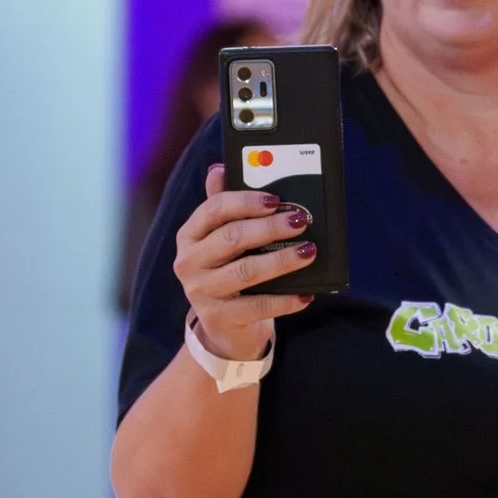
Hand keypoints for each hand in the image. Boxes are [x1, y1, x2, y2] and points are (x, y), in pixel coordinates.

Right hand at [172, 162, 317, 362]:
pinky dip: (286, 299)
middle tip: (300, 221)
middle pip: (232, 239)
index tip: (276, 199)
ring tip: (309, 252)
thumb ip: (222, 208)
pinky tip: (306, 293)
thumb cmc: (227, 273)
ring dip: (282, 260)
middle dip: (270, 228)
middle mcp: (189, 263)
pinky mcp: (220, 319)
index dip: (246, 201)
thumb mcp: (220, 240)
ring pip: (246, 271)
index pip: (214, 210)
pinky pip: (258, 306)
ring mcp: (201, 293)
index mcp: (189, 236)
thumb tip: (219, 168)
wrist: (223, 329)